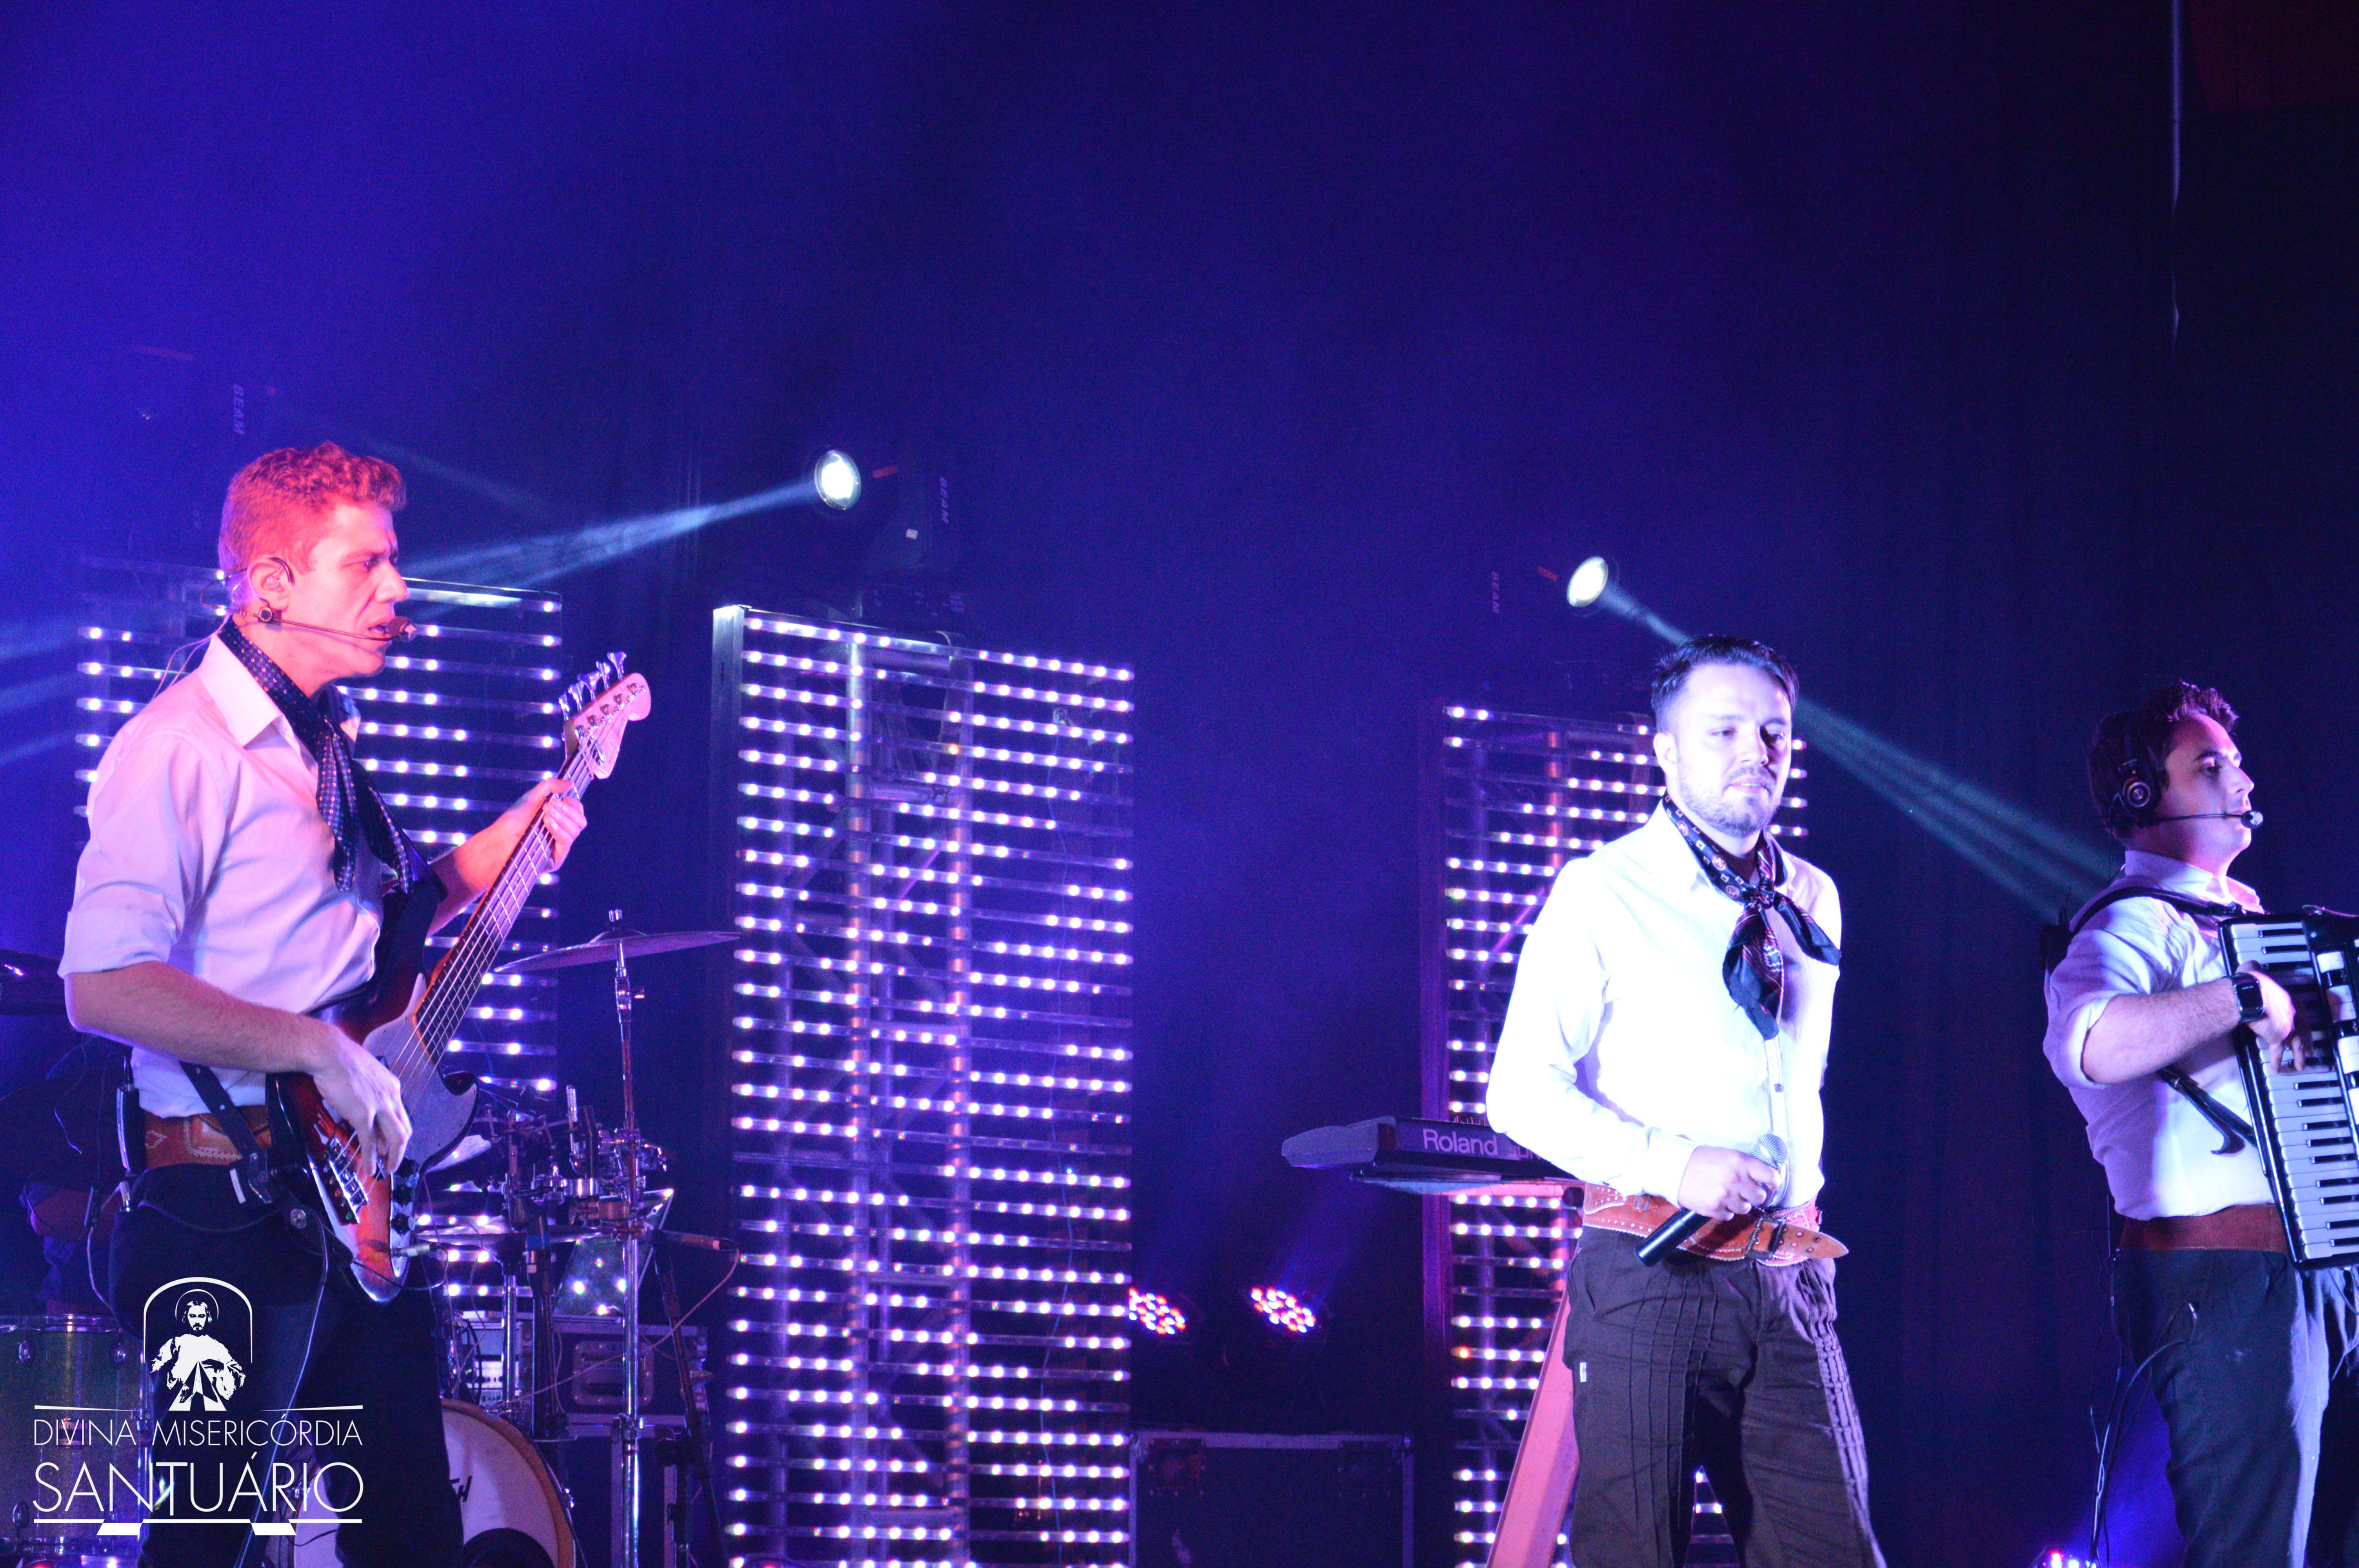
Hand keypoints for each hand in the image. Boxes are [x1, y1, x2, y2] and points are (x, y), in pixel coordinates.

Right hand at [310, 1021, 411, 1174]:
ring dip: (392, 1157)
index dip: (397, 1132)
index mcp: (392, 1087)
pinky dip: (371, 1158)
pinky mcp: (363, 1114)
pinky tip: (369, 1168)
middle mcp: (391, 1097)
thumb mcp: (365, 1075)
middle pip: (404, 1129)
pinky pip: (370, 1142)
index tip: (391, 1144)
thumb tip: (365, 1109)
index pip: (401, 1115)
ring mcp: (379, 1106)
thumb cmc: (341, 1060)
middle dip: (400, 1149)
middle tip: (393, 1162)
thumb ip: (370, 1092)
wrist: (330, 1053)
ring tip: (386, 1169)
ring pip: (395, 1138)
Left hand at [504, 777, 586, 868]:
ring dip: (562, 819)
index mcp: (558, 821)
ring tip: (545, 814)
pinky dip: (559, 830)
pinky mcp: (555, 859)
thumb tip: (571, 783)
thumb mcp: (532, 798)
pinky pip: (567, 842)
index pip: (578, 813)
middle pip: (581, 822)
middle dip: (569, 811)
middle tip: (552, 806)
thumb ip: (550, 786)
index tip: (564, 799)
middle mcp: (561, 834)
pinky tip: (547, 823)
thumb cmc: (513, 820)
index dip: (575, 805)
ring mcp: (559, 847)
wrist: (500, 839)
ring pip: (575, 831)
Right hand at [1675, 1146, 1781, 1221]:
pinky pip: (1729, 1215)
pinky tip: (1716, 1200)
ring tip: (1726, 1195)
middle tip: (1745, 1191)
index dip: (1773, 1182)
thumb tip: (1764, 1179)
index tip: (1771, 1185)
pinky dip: (1724, 1210)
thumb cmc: (1701, 1159)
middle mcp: (1736, 1179)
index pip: (1771, 1176)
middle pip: (1760, 1197)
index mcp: (1741, 1162)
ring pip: (1745, 1208)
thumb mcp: (1727, 1154)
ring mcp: (1725, 1196)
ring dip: (1739, 1203)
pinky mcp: (1714, 1208)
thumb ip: (1745, 1166)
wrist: (1674, 1167)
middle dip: (1754, 1195)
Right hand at [2239, 964, 2300, 1067]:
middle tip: (2309, 1052)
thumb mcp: (2255, 970)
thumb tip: (2251, 967)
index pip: (2301, 1014)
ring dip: (2299, 1057)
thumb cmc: (2252, 981)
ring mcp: (2287, 1028)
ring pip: (2297, 1045)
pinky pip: (2277, 1052)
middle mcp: (2294, 1016)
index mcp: (2291, 1000)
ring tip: (2300, 1066)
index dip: (2302, 1023)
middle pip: (2304, 1032)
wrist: (2249, 994)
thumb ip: (2256, 970)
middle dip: (2306, 1042)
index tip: (2304, 1030)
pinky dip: (2276, 1062)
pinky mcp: (2276, 1038)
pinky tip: (2276, 1070)